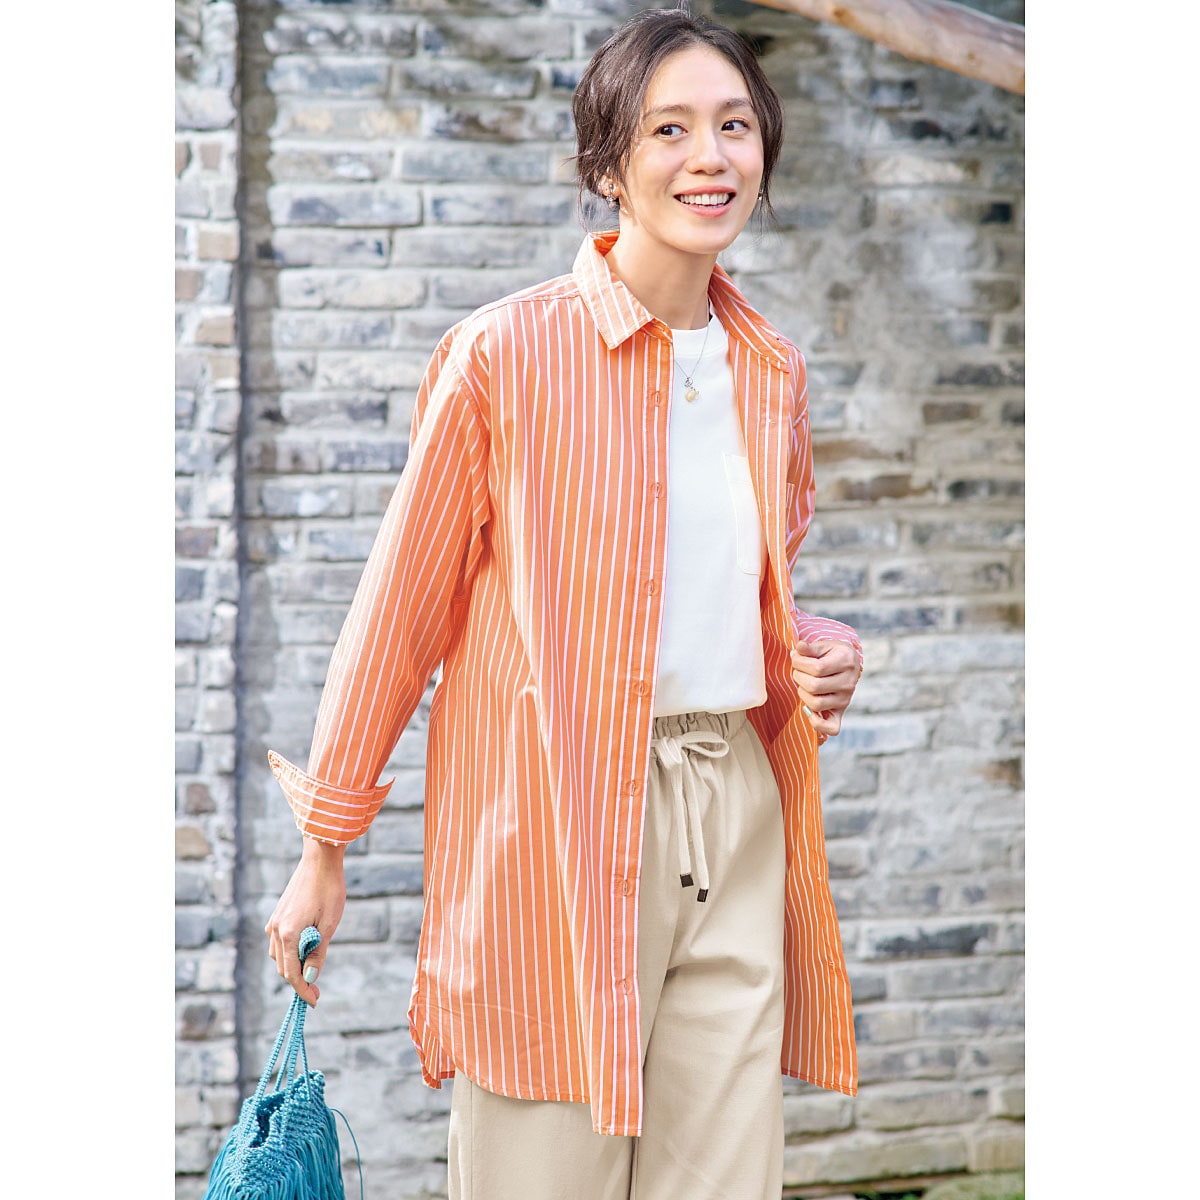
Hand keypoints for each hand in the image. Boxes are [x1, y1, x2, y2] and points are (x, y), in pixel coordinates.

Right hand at [265, 838, 346, 1006]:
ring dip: (293, 967)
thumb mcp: (329, 925)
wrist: (320, 860)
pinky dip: (289, 952)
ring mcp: (274, 921)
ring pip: (278, 956)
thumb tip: (310, 979)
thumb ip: (317, 954)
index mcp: (287, 935)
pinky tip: (303, 950)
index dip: (304, 991)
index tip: (315, 1002)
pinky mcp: (278, 914)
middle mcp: (275, 930)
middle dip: (299, 982)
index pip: (292, 974)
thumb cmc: (329, 890)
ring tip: (312, 972)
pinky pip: (278, 941)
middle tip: (317, 992)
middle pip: (283, 967)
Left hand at [790, 639, 861, 741]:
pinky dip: (816, 723)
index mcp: (846, 662)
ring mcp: (845, 700)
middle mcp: (848, 683)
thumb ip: (810, 648)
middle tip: (799, 672)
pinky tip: (808, 709)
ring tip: (803, 685)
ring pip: (816, 704)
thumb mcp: (824, 645)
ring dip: (802, 693)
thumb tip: (799, 647)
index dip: (799, 664)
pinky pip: (831, 728)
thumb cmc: (832, 654)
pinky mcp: (841, 712)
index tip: (796, 659)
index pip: (817, 668)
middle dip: (798, 677)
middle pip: (814, 687)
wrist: (848, 663)